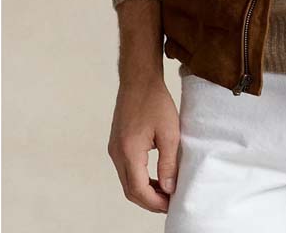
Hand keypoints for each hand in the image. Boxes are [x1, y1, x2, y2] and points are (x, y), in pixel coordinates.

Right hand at [107, 75, 179, 212]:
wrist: (139, 80)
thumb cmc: (155, 101)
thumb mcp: (169, 132)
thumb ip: (169, 162)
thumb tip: (169, 188)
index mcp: (129, 151)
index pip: (139, 189)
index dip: (155, 202)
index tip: (171, 205)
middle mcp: (117, 153)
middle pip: (130, 190)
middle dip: (149, 201)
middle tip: (169, 203)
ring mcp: (114, 149)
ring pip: (127, 181)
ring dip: (144, 191)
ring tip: (165, 193)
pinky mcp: (116, 144)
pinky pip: (126, 170)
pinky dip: (139, 179)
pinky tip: (154, 178)